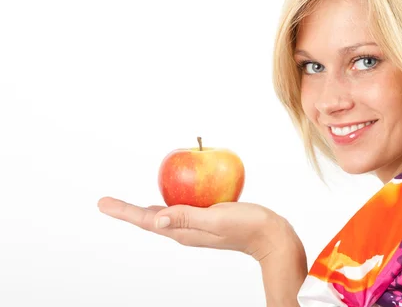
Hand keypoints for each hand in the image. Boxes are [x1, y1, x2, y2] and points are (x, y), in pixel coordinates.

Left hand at [97, 197, 298, 261]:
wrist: (272, 236)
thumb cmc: (248, 226)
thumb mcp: (217, 220)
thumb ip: (188, 218)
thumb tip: (156, 220)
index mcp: (184, 231)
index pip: (146, 220)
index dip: (123, 211)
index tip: (103, 203)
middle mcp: (186, 230)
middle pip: (150, 219)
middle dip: (127, 211)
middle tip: (106, 202)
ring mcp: (196, 225)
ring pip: (164, 215)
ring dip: (145, 208)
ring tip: (126, 204)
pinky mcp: (207, 219)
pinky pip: (182, 208)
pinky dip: (171, 200)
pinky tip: (171, 191)